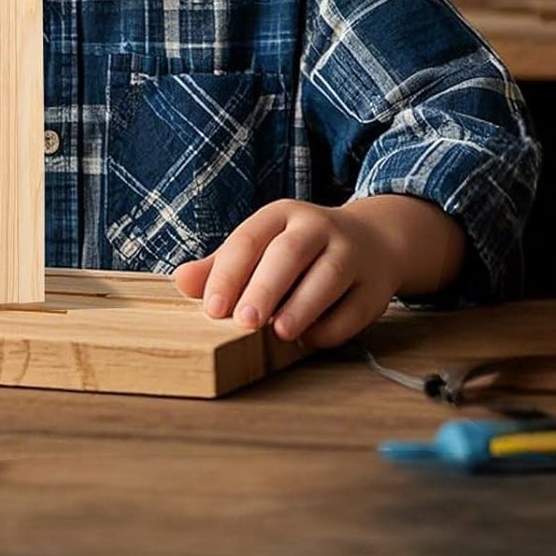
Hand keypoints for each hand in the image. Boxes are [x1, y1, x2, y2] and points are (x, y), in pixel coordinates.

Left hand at [171, 198, 403, 348]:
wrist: (372, 242)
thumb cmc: (297, 250)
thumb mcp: (260, 246)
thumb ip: (220, 265)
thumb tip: (181, 281)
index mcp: (281, 214)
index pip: (249, 238)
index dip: (229, 273)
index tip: (211, 308)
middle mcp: (317, 227)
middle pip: (290, 253)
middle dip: (265, 288)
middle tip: (243, 322)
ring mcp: (351, 253)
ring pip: (328, 276)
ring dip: (302, 306)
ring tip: (278, 334)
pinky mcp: (375, 285)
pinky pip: (354, 309)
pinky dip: (331, 328)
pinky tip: (308, 340)